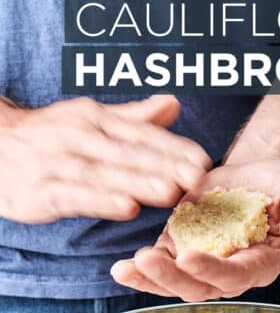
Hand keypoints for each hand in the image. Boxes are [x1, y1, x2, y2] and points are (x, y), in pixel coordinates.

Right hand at [0, 95, 210, 223]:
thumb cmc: (50, 138)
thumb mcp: (90, 121)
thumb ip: (133, 118)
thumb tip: (173, 103)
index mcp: (94, 119)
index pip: (141, 134)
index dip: (174, 148)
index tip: (205, 162)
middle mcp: (78, 136)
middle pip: (127, 153)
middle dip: (165, 165)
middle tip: (199, 178)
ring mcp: (58, 163)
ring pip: (104, 173)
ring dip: (138, 182)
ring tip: (171, 193)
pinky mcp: (41, 191)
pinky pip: (74, 196)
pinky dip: (100, 201)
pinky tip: (127, 208)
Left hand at [110, 159, 279, 300]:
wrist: (260, 174)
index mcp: (261, 263)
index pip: (234, 274)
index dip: (211, 269)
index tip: (189, 257)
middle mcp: (229, 272)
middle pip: (198, 286)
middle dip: (170, 276)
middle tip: (146, 259)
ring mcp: (203, 263)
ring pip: (174, 283)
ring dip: (149, 280)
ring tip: (124, 269)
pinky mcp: (181, 249)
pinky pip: (160, 267)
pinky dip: (140, 271)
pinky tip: (121, 268)